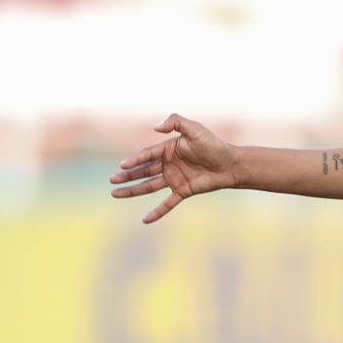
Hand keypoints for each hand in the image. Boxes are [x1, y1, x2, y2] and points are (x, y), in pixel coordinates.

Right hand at [109, 114, 237, 223]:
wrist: (231, 164)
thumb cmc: (214, 145)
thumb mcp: (195, 129)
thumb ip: (176, 122)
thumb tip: (155, 127)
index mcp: (168, 149)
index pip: (147, 155)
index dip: (134, 161)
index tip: (122, 165)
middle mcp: (168, 164)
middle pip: (143, 171)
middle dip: (127, 176)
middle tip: (111, 180)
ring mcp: (174, 178)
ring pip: (149, 186)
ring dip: (132, 190)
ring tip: (115, 194)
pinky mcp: (183, 191)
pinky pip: (167, 203)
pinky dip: (157, 212)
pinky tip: (145, 220)